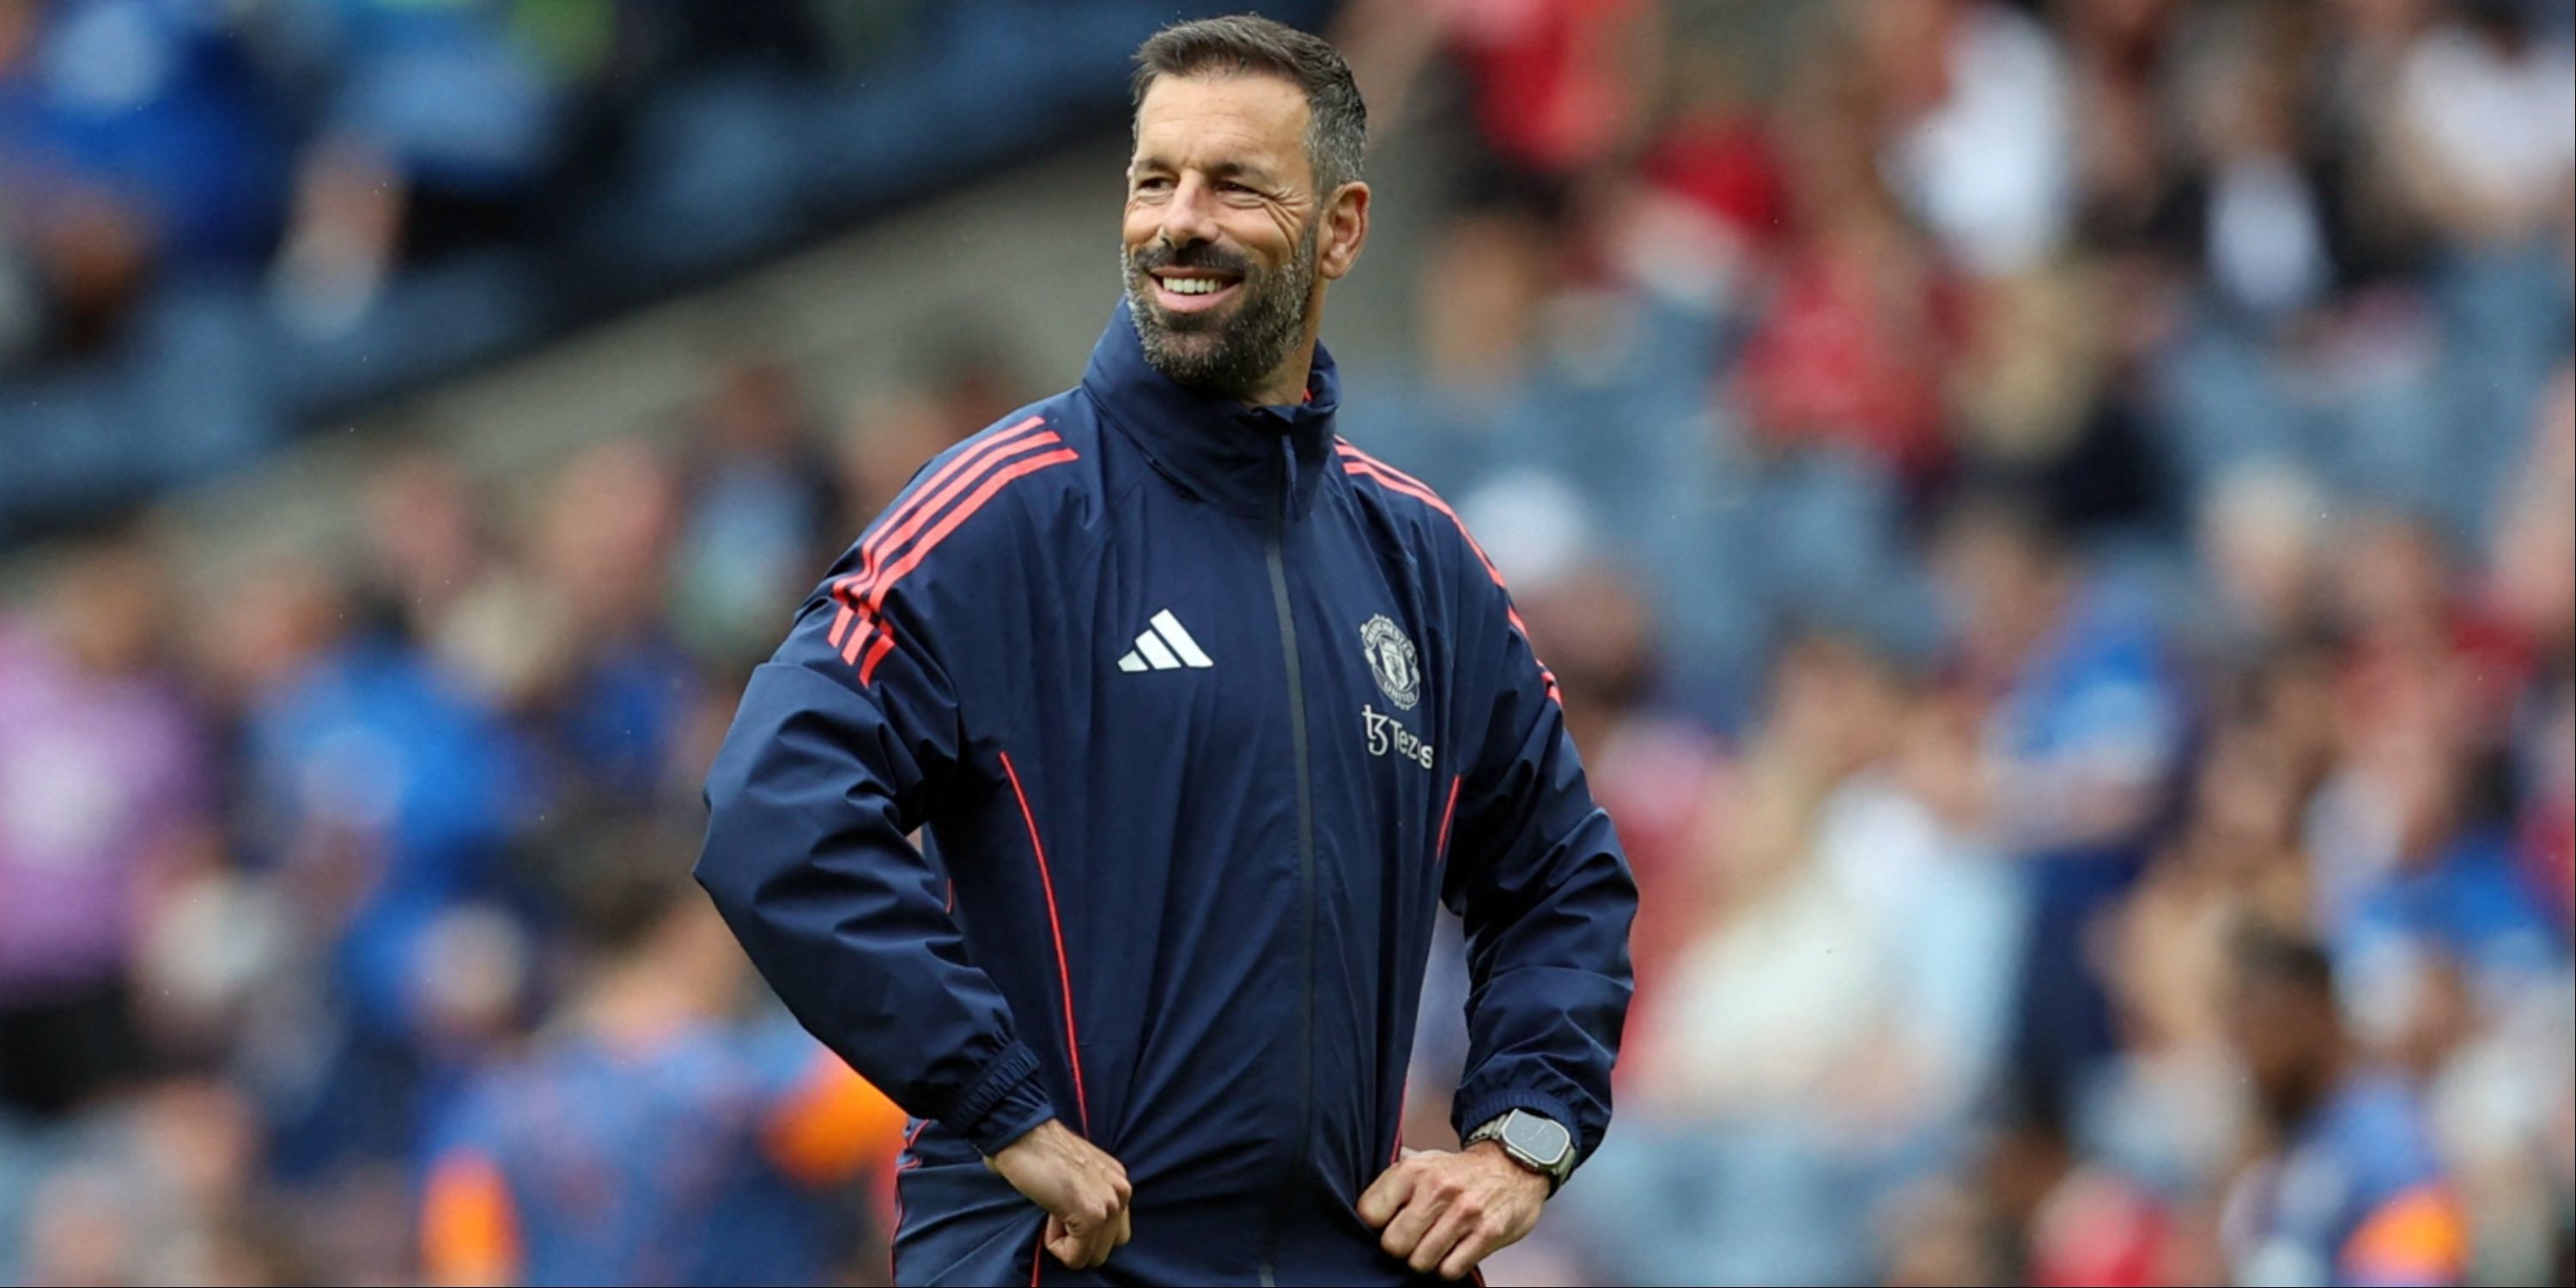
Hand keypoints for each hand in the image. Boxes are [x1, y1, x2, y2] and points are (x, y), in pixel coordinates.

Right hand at [984, 1119, 1133, 1269]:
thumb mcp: (1075, 1174)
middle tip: (1055, 1207)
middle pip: (1106, 1247)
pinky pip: (1075, 1256)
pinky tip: (1049, 1212)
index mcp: (1118, 1180)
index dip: (1081, 1228)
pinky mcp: (1093, 1216)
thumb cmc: (1036, 1153)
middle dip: (1078, 1240)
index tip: (1061, 1204)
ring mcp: (1110, 1204)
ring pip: (1093, 1256)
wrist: (1020, 1133)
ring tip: (1052, 1207)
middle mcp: (1121, 1191)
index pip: (1112, 1232)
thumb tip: (1080, 1232)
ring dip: (1067, 1242)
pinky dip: (1055, 1244)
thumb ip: (1089, 1196)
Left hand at [1356, 1143, 1547, 1279]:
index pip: (1369, 1213)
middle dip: (1401, 1248)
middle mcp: (1437, 1188)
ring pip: (1420, 1262)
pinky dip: (1449, 1267)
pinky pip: (1450, 1270)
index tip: (1389, 1223)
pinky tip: (1455, 1249)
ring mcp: (1464, 1212)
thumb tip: (1359, 1208)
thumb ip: (1392, 1183)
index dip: (1376, 1225)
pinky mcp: (1488, 1233)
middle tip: (1413, 1239)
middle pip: (1393, 1244)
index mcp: (1414, 1169)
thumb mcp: (1423, 1162)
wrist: (1514, 1165)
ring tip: (1435, 1244)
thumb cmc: (1458, 1171)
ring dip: (1426, 1259)